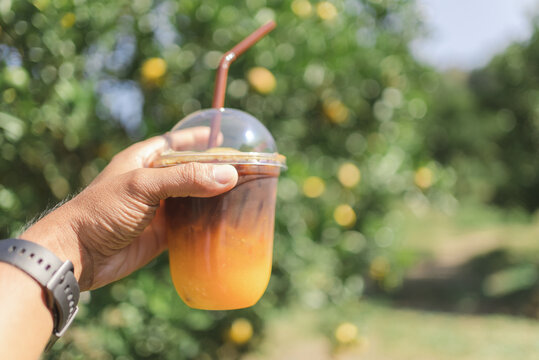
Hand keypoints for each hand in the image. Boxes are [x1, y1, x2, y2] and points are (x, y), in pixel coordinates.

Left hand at [21, 127, 236, 290]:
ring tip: (242, 195)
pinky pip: (190, 225)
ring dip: (213, 198)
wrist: (80, 254)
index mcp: (144, 160)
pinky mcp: (162, 233)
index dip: (198, 138)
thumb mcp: (143, 186)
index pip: (176, 143)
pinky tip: (225, 224)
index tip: (222, 136)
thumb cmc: (103, 210)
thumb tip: (229, 175)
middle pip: (190, 172)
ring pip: (193, 199)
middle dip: (214, 171)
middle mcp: (153, 182)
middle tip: (243, 170)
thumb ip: (185, 179)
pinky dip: (206, 224)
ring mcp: (158, 208)